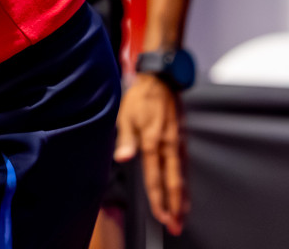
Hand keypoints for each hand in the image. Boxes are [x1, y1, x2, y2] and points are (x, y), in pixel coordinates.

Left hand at [115, 74, 187, 234]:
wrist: (161, 81)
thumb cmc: (140, 98)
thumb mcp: (125, 116)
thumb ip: (125, 140)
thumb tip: (121, 158)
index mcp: (153, 142)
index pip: (155, 178)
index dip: (158, 199)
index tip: (160, 215)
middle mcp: (169, 146)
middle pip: (175, 183)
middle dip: (175, 207)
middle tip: (175, 225)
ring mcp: (178, 144)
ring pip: (183, 177)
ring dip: (183, 198)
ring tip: (183, 215)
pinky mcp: (182, 141)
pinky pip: (184, 167)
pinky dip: (185, 183)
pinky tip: (184, 192)